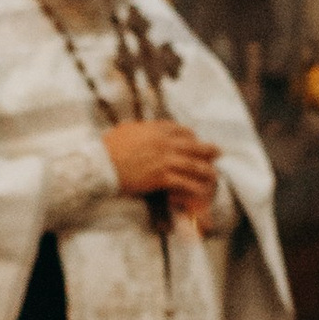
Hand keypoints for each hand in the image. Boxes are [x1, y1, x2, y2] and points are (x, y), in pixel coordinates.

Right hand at [103, 118, 220, 220]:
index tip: (195, 139)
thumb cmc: (108, 147)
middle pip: (193, 145)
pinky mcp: (161, 177)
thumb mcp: (127, 130)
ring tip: (214, 174)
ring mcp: (164, 160)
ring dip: (206, 169)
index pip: (180, 130)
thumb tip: (144, 128)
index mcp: (155, 129)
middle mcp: (164, 142)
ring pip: (193, 164)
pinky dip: (194, 187)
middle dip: (208, 150)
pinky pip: (184, 182)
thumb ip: (141, 128)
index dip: (191, 136)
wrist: (100, 164)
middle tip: (218, 152)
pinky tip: (201, 191)